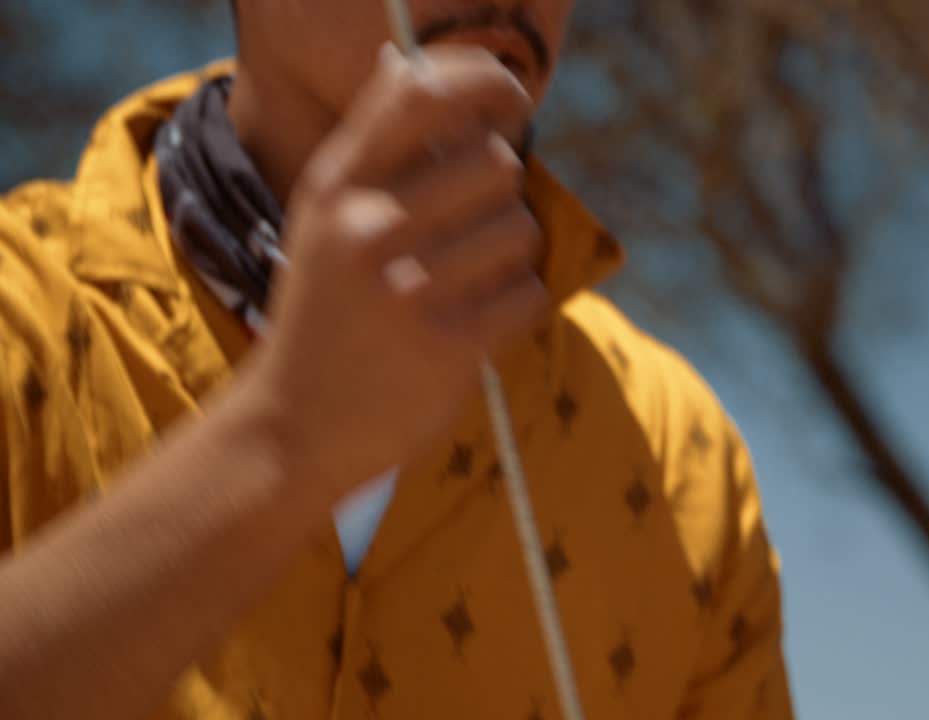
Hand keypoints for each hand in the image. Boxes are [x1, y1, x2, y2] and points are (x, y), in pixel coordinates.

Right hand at [239, 44, 545, 497]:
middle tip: (473, 229)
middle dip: (503, 194)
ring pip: (520, 228)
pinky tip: (477, 323)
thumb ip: (371, 147)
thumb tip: (407, 62)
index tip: (511, 98)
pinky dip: (517, 306)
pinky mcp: (449, 347)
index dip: (484, 80)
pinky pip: (529, 292)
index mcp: (335, 186)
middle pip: (495, 163)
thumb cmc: (326, 314)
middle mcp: (365, 227)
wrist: (294, 428)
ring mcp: (407, 288)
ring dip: (511, 256)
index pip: (421, 91)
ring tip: (468, 283)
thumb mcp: (321, 221)